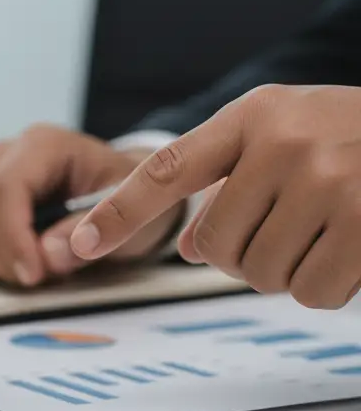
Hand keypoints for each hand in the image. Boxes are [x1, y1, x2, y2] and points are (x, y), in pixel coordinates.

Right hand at [0, 124, 182, 286]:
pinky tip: (33, 265)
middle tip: (46, 279)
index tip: (33, 274)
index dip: (13, 235)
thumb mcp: (138, 209)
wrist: (130, 193)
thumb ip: (98, 227)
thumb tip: (49, 254)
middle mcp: (10, 156)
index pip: (6, 187)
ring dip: (3, 262)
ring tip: (46, 270)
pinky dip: (0, 263)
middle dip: (8, 255)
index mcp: (45, 145)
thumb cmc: (136, 194)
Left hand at [70, 84, 360, 308]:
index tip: (77, 246)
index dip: (117, 212)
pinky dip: (325, 287)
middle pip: (215, 246)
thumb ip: (226, 176)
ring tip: (321, 231)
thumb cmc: (351, 136)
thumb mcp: (284, 131)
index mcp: (252, 116)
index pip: (166, 170)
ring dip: (286, 271)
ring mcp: (328, 180)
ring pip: (262, 274)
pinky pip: (311, 293)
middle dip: (241, 255)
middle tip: (283, 229)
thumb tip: (186, 246)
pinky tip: (349, 251)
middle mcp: (283, 142)